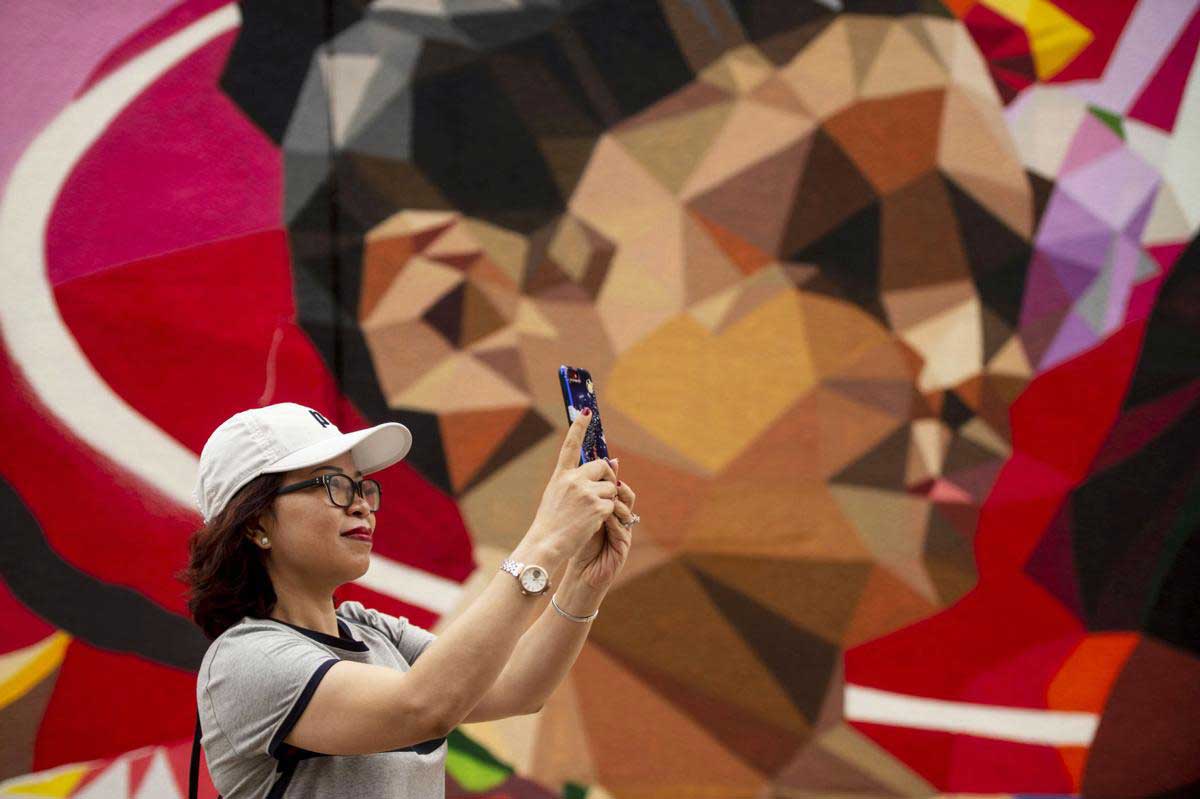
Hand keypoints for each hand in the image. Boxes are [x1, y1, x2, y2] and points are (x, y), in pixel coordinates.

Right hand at [523, 407, 618, 564]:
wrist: (546, 543)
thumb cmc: (551, 522)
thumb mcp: (558, 496)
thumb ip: (578, 480)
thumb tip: (611, 461)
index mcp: (561, 476)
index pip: (571, 445)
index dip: (579, 426)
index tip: (587, 410)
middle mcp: (574, 479)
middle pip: (602, 466)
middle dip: (606, 477)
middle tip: (600, 491)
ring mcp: (586, 492)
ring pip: (610, 488)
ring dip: (606, 500)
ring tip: (588, 515)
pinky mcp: (598, 506)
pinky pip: (612, 504)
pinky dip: (607, 514)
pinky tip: (592, 523)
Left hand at [568, 457, 636, 590]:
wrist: (580, 575)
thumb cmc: (577, 544)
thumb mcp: (578, 516)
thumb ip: (582, 497)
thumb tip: (578, 469)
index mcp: (608, 509)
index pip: (615, 486)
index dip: (612, 475)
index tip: (604, 464)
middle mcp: (618, 519)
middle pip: (626, 495)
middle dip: (617, 486)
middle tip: (607, 480)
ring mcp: (623, 532)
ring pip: (627, 511)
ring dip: (617, 502)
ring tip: (607, 497)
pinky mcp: (623, 546)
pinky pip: (623, 530)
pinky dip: (614, 521)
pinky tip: (605, 517)